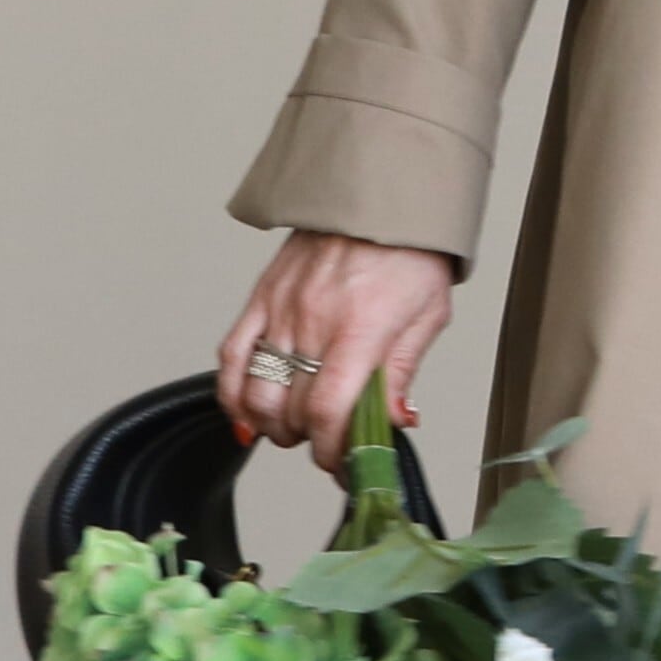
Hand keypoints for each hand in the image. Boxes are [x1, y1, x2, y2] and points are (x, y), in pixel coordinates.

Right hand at [216, 233, 457, 474]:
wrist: (379, 197)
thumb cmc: (410, 254)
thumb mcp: (428, 316)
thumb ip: (403, 373)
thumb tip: (393, 422)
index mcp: (361, 328)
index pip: (329, 411)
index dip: (331, 450)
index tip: (341, 463)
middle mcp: (314, 320)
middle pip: (290, 409)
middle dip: (307, 441)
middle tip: (327, 445)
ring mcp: (281, 308)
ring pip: (255, 391)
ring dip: (271, 425)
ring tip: (293, 429)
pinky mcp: (261, 298)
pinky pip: (233, 355)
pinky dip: (232, 394)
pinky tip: (246, 415)